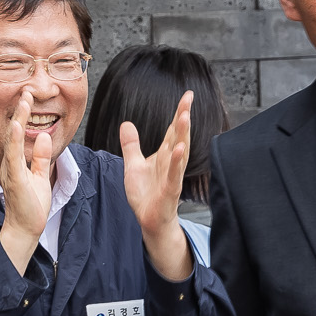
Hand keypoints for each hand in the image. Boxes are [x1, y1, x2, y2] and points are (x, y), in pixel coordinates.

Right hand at [0, 86, 54, 254]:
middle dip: (20, 111)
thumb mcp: (40, 175)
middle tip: (26, 91)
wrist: (25, 228)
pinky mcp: (15, 179)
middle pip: (14, 131)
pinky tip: (17, 126)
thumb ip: (41, 157)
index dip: (24, 114)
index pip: (20, 133)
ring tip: (23, 102)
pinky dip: (15, 140)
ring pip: (12, 140)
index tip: (29, 96)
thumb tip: (45, 137)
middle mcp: (11, 162)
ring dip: (18, 119)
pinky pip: (14, 156)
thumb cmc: (31, 205)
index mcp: (17, 161)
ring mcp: (11, 170)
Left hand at [120, 91, 193, 242]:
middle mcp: (170, 161)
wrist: (149, 220)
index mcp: (163, 154)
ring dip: (183, 134)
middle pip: (179, 135)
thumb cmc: (146, 194)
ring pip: (179, 151)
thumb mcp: (133, 165)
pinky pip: (174, 174)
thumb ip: (131, 145)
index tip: (187, 95)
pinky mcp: (170, 189)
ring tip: (185, 116)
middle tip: (189, 98)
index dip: (179, 112)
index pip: (172, 129)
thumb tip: (126, 123)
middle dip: (184, 116)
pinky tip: (178, 149)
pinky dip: (176, 161)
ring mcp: (172, 175)